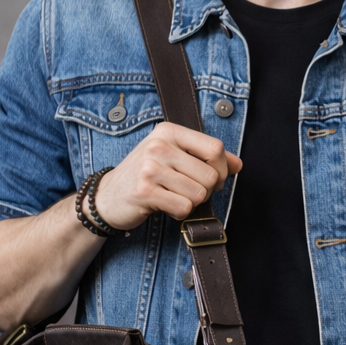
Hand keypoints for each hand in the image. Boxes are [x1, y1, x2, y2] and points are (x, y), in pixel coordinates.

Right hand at [94, 122, 241, 230]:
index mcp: (169, 131)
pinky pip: (184, 208)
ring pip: (199, 194)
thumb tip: (238, 164)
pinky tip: (165, 205)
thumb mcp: (174, 157)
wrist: (108, 196)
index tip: (212, 177)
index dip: (222, 168)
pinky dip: (180, 213)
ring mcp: (150, 168)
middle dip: (206, 190)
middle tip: (188, 190)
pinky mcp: (145, 192)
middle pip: (211, 175)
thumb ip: (206, 158)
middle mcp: (159, 146)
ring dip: (191, 202)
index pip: (215, 148)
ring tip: (173, 196)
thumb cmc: (145, 175)